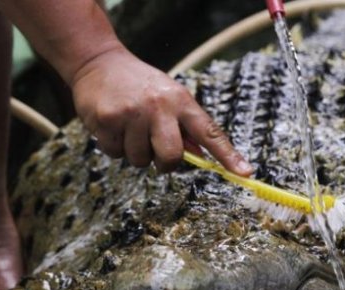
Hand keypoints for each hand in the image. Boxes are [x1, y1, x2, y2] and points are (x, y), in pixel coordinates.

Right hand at [70, 47, 252, 174]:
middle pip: (171, 156)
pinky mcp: (108, 119)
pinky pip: (115, 153)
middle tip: (154, 150)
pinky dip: (113, 146)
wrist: (98, 62)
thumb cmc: (140, 85)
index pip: (210, 132)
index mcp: (181, 101)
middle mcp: (159, 106)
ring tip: (129, 128)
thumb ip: (184, 126)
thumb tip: (199, 156)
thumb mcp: (169, 96)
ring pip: (140, 160)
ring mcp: (132, 113)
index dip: (228, 155)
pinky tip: (112, 126)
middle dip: (164, 163)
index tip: (245, 173)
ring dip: (134, 152)